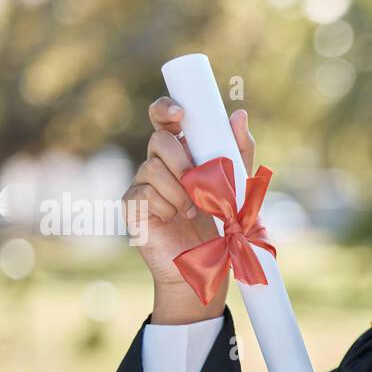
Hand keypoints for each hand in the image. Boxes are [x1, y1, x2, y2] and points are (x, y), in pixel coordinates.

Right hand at [123, 99, 254, 316]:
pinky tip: (175, 218)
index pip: (163, 118)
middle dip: (183, 160)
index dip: (165, 108)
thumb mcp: (238, 185)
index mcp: (180, 152)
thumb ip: (238, 152)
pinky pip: (145, 193)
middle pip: (159, 140)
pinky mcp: (132, 206)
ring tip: (194, 210)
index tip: (179, 112)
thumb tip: (238, 114)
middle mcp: (157, 163)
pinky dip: (167, 205)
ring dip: (180, 190)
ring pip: (152, 168)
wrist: (209, 263)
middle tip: (199, 184)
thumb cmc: (223, 224)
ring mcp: (141, 184)